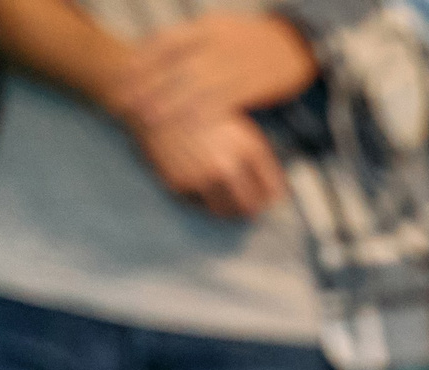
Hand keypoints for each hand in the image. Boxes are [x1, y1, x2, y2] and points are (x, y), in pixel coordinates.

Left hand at [111, 13, 316, 133]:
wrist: (301, 42)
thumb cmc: (256, 42)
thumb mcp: (221, 30)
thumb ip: (192, 42)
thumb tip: (154, 53)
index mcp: (206, 27)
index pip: (165, 42)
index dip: (140, 60)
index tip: (120, 76)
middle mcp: (217, 42)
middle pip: (174, 66)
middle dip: (146, 85)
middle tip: (121, 102)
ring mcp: (235, 62)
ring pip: (194, 85)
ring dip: (168, 103)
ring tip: (145, 118)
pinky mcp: (253, 82)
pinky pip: (223, 101)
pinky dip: (202, 114)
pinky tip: (186, 126)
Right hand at [136, 109, 288, 218]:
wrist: (153, 98)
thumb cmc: (199, 107)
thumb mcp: (237, 123)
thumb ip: (256, 156)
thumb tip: (274, 193)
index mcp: (248, 147)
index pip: (273, 191)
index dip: (271, 195)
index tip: (268, 196)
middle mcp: (226, 165)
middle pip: (250, 208)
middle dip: (252, 207)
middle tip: (248, 203)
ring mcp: (200, 176)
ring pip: (225, 212)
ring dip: (228, 208)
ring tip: (225, 196)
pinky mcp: (177, 183)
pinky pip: (198, 203)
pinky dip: (202, 198)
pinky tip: (200, 182)